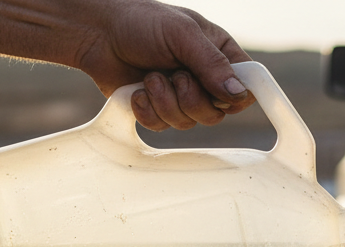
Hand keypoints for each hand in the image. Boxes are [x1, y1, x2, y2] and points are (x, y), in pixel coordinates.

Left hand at [70, 0, 256, 129]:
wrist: (98, 34)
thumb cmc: (141, 22)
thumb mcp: (182, 34)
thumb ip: (211, 63)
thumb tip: (237, 93)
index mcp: (219, 54)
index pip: (246, 87)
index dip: (235, 97)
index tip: (219, 93)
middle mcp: (203, 78)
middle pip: (217, 113)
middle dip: (190, 98)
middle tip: (173, 74)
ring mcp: (180, 96)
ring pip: (189, 123)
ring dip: (165, 102)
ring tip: (150, 77)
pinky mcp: (157, 109)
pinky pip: (162, 127)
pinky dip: (147, 111)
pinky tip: (138, 91)